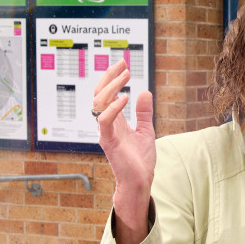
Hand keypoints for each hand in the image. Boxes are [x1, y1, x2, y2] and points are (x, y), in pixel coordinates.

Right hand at [94, 59, 155, 243]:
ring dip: (111, 87)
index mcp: (114, 121)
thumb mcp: (146, 130)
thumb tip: (144, 92)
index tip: (123, 63)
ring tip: (124, 76)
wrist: (140, 181)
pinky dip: (113, 107)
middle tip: (121, 63)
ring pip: (98, 103)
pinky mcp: (109, 141)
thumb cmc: (140, 159)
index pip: (107, 93)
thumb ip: (143, 112)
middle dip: (108, 76)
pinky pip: (104, 120)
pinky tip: (125, 97)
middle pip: (99, 94)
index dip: (113, 77)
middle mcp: (107, 124)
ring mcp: (106, 132)